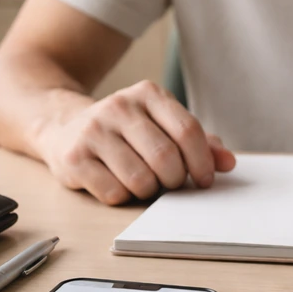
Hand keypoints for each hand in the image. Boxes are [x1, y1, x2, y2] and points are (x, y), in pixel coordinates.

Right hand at [36, 80, 235, 204]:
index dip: (202, 163)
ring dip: (148, 191)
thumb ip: (199, 143)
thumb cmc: (126, 133)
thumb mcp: (162, 127)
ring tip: (141, 181)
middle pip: (166, 158)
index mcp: (148, 94)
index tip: (204, 180)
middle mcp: (119, 106)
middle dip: (175, 180)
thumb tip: (228, 163)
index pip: (188, 131)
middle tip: (169, 183)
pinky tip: (115, 183)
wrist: (64, 128)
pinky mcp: (74, 156)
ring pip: (141, 180)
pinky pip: (114, 193)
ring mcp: (93, 130)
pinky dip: (122, 197)